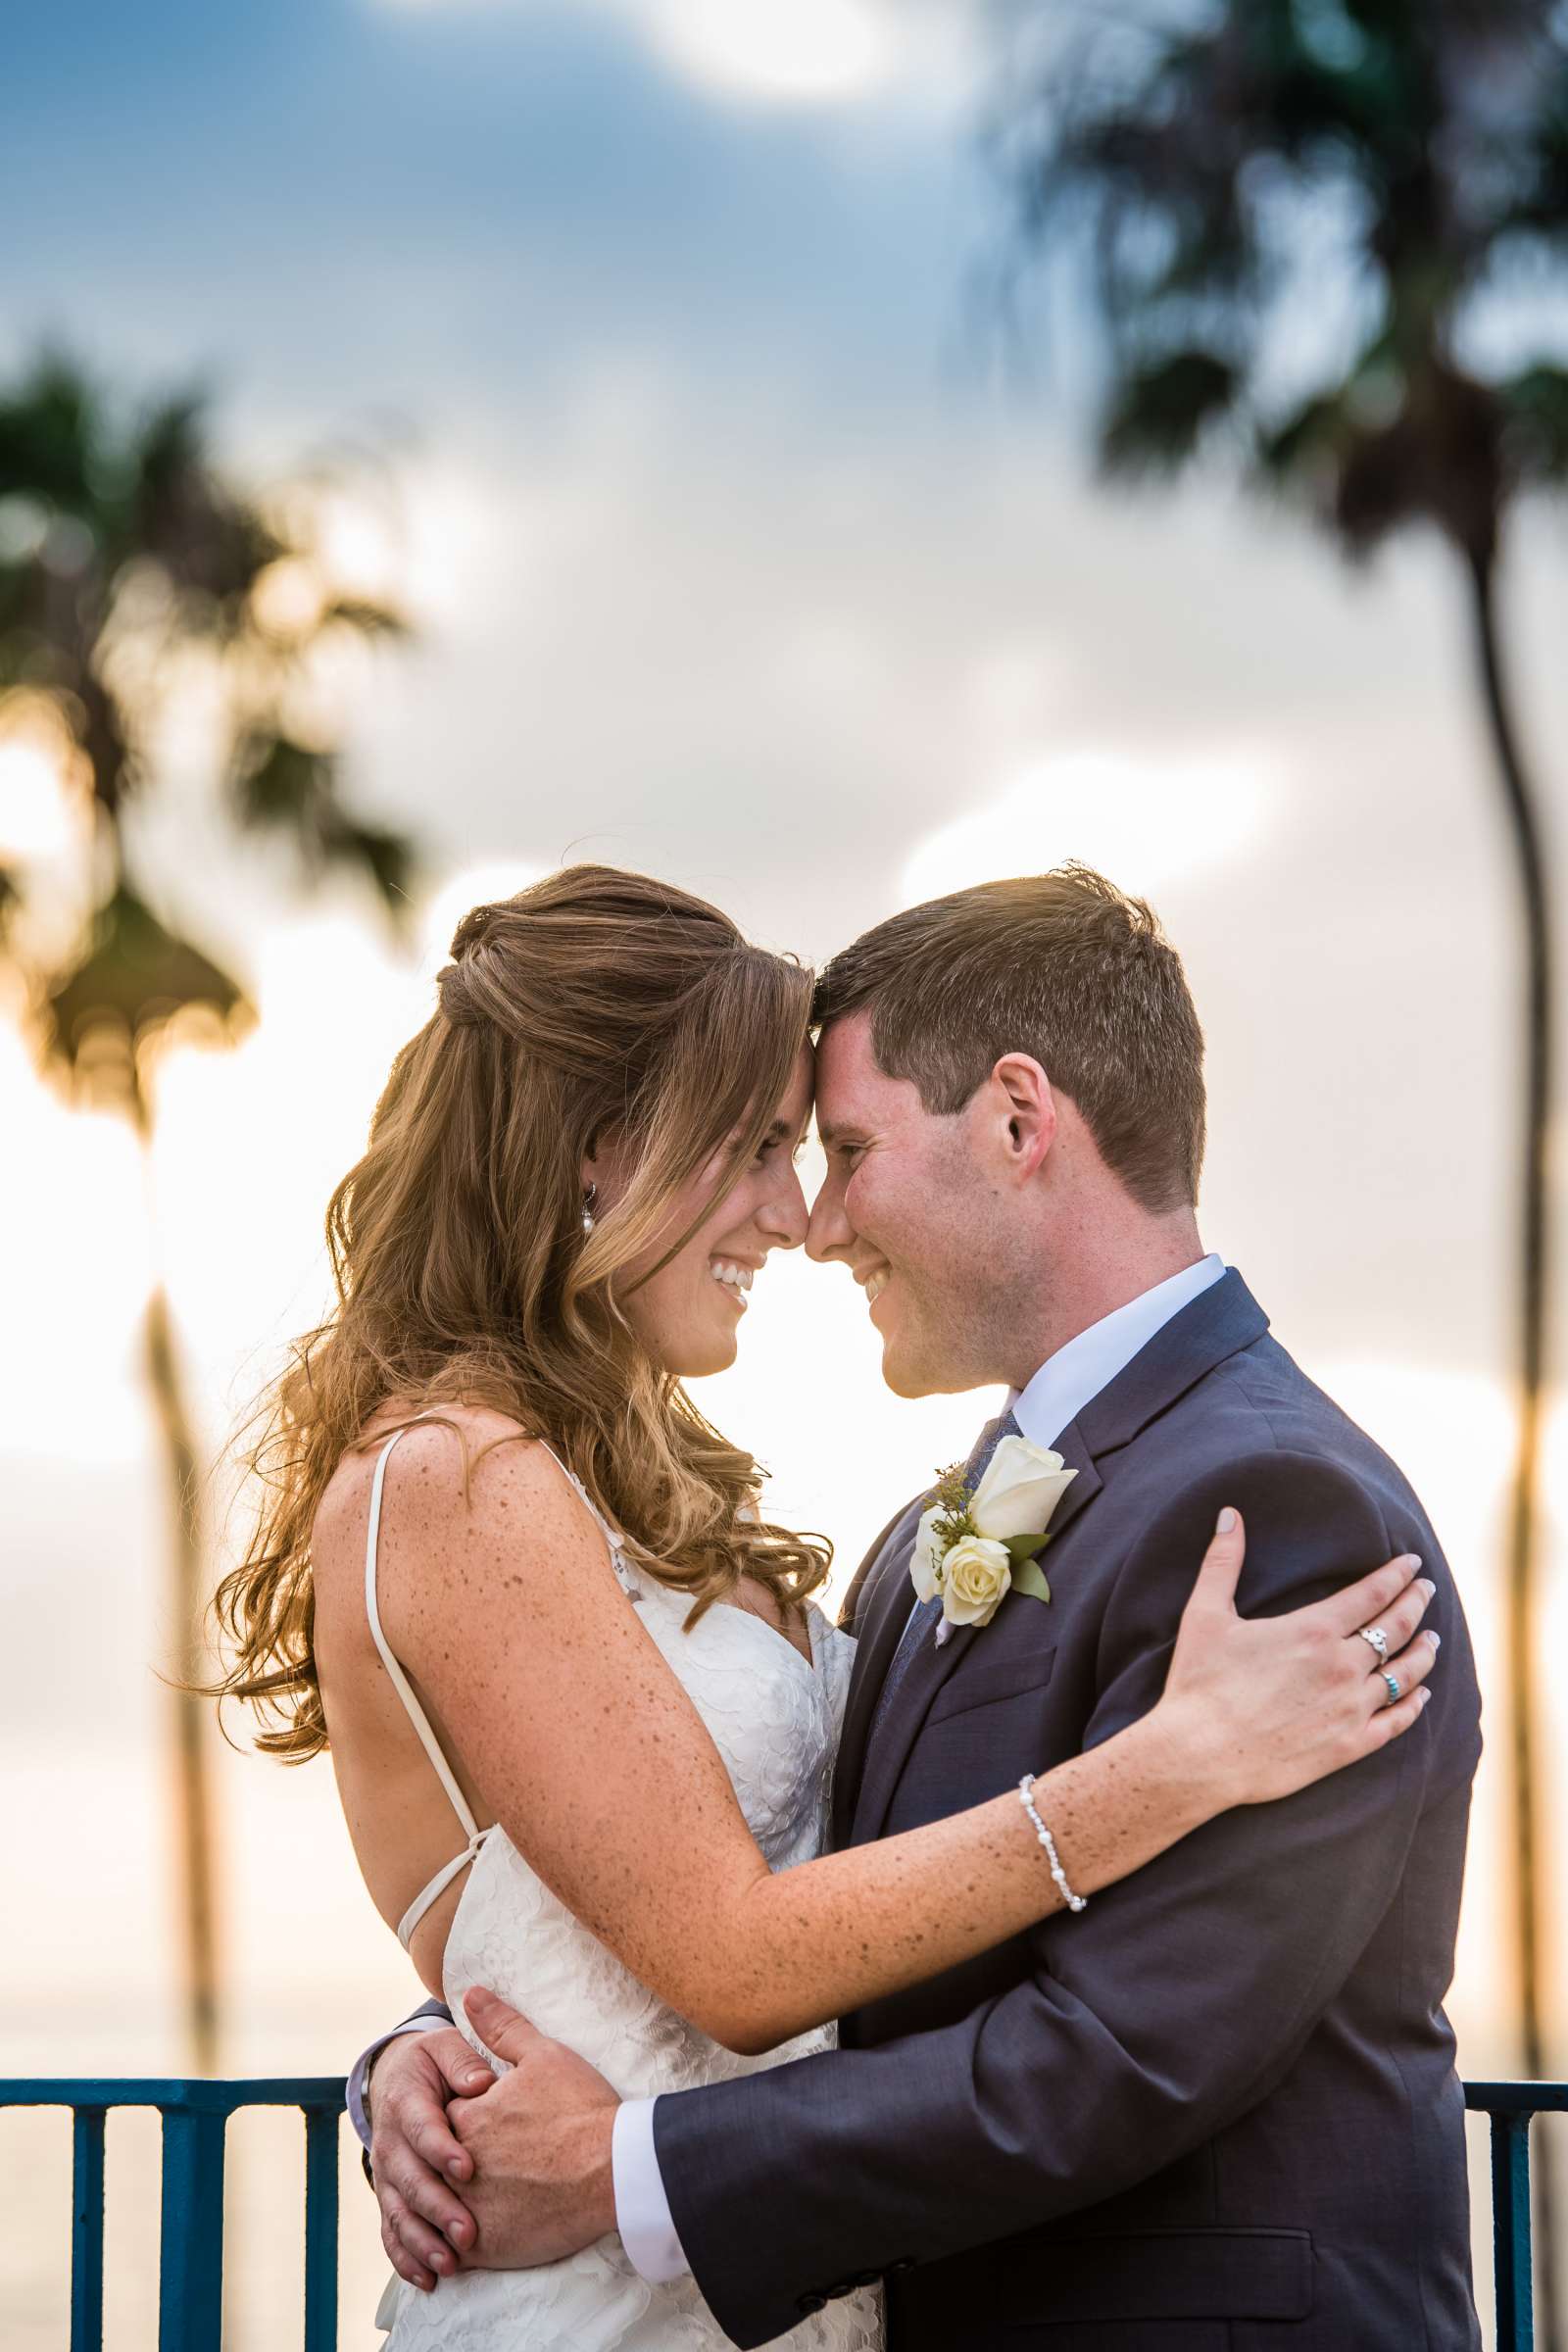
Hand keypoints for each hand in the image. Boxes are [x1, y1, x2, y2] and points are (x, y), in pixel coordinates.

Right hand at [369, 2028, 495, 2291]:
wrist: (398, 2077)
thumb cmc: (435, 2063)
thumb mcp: (446, 2047)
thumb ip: (462, 2061)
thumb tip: (482, 2083)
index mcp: (404, 2101)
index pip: (421, 2128)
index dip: (441, 2150)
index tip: (468, 2169)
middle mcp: (390, 2143)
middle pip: (409, 2180)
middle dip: (437, 2208)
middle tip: (467, 2232)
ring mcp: (386, 2175)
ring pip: (398, 2213)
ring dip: (422, 2242)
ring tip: (450, 2265)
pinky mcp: (389, 2197)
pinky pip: (391, 2232)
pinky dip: (406, 2258)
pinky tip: (428, 2280)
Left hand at [445, 1986, 620, 2269]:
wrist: (615, 2168)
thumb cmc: (582, 2109)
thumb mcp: (543, 2054)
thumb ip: (501, 2026)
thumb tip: (471, 1994)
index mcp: (467, 2117)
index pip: (437, 2118)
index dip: (453, 2120)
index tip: (472, 2124)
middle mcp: (458, 2164)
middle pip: (433, 2167)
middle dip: (442, 2168)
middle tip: (466, 2170)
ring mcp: (469, 2209)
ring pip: (436, 2213)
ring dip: (442, 2211)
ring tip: (462, 2209)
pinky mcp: (486, 2246)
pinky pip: (453, 2252)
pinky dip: (453, 2248)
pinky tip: (469, 2242)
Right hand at [1158, 1512, 1437, 1809]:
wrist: (1201, 1756)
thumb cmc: (1199, 1682)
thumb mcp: (1206, 1614)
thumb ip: (1223, 1561)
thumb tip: (1229, 1513)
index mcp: (1313, 1630)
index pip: (1371, 1593)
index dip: (1396, 1575)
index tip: (1413, 1563)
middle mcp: (1342, 1666)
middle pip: (1396, 1628)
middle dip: (1416, 1603)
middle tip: (1428, 1589)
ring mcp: (1350, 1708)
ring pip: (1404, 1674)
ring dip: (1423, 1652)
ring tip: (1434, 1639)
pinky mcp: (1349, 1745)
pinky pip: (1396, 1722)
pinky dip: (1415, 1705)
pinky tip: (1422, 1695)